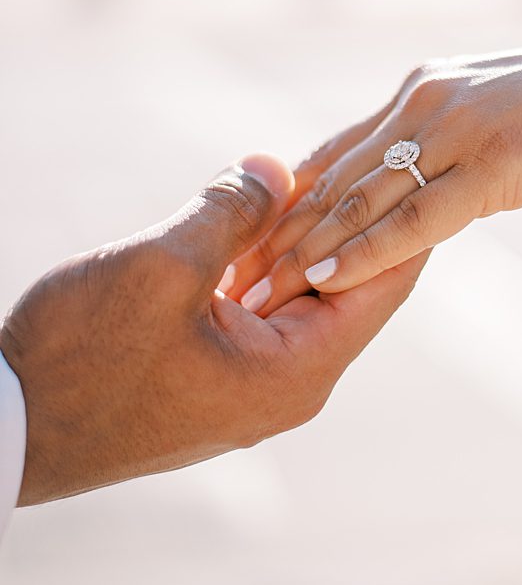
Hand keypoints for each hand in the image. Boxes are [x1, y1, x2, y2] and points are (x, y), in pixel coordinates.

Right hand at [0, 154, 426, 505]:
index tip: (418, 166)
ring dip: (292, 240)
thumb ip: (230, 212)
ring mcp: (253, 386)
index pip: (384, 284)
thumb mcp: (160, 267)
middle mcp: (291, 387)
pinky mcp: (216, 377)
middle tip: (360, 154)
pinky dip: (257, 267)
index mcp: (300, 372)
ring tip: (301, 176)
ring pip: (299, 296)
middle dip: (344, 220)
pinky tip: (247, 221)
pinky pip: (259, 312)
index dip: (401, 220)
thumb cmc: (78, 361)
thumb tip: (277, 166)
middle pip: (348, 287)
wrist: (4, 429)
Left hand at [226, 14, 521, 316]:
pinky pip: (419, 218)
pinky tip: (330, 280)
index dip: (287, 206)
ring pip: (362, 199)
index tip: (248, 252)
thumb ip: (462, 141)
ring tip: (259, 299)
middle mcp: (430, 99)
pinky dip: (367, 251)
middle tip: (232, 289)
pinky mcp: (500, 164)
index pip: (337, 152)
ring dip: (305, 254)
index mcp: (430, 85)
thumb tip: (438, 180)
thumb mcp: (514, 112)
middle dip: (278, 239)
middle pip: (333, 178)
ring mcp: (463, 128)